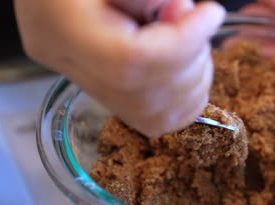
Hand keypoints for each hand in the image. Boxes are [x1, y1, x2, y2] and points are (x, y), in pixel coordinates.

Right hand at [14, 0, 224, 136]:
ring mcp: (93, 92)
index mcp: (63, 28)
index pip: (131, 60)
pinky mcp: (114, 102)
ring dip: (194, 76)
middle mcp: (74, 70)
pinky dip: (189, 96)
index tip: (211, 14)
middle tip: (194, 19)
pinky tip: (186, 63)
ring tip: (186, 37)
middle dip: (192, 57)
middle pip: (150, 91)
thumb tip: (185, 14)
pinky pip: (163, 120)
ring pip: (162, 114)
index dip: (184, 41)